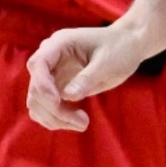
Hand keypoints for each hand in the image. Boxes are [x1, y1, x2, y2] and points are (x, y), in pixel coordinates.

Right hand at [26, 23, 152, 130]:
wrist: (129, 47)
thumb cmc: (121, 47)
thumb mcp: (109, 61)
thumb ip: (88, 77)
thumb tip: (68, 96)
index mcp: (60, 43)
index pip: (38, 63)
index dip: (42, 84)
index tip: (57, 101)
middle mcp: (51, 58)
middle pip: (36, 88)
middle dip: (54, 108)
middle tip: (82, 122)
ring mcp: (51, 74)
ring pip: (37, 102)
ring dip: (54, 117)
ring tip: (82, 124)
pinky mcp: (56, 88)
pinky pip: (45, 108)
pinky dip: (56, 118)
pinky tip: (76, 122)